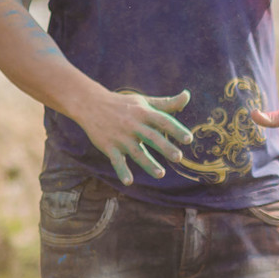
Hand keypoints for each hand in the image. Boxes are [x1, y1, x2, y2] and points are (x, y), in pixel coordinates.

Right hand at [79, 90, 193, 185]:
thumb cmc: (124, 104)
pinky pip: (116, 160)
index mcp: (144, 113)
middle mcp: (133, 125)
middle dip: (165, 147)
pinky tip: (129, 182)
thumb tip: (187, 96)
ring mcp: (120, 137)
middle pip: (152, 137)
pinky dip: (122, 171)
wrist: (90, 104)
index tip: (189, 139)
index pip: (163, 121)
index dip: (176, 129)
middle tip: (179, 158)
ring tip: (161, 174)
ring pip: (136, 152)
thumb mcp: (144, 101)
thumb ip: (166, 103)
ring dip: (148, 164)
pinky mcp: (108, 146)